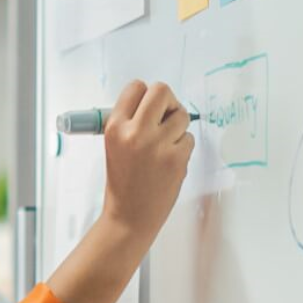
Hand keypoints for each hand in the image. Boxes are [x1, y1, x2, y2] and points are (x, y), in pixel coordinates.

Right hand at [101, 80, 194, 239]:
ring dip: (177, 126)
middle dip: (168, 101)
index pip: (136, 87)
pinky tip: (169, 160)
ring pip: (181, 115)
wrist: (130, 215)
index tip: (149, 106)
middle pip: (162, 91)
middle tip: (165, 116)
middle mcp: (134, 132)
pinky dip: (183, 146)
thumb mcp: (113, 145)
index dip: (145, 94)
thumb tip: (153, 101)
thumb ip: (130, 121)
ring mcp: (157, 146)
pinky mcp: (176, 159)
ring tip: (166, 144)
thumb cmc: (123, 182)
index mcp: (114, 127)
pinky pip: (189, 138)